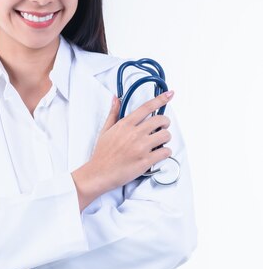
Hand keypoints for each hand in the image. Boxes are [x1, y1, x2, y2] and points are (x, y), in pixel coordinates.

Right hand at [72, 90, 173, 209]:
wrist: (99, 173)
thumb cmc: (102, 153)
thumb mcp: (106, 130)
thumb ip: (113, 113)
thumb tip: (116, 99)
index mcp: (125, 124)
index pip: (147, 107)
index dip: (160, 99)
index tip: (169, 94)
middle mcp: (135, 134)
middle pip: (161, 120)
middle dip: (165, 122)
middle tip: (162, 127)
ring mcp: (141, 147)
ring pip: (166, 135)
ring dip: (166, 138)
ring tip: (160, 142)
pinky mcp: (146, 161)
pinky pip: (165, 152)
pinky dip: (166, 152)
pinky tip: (159, 153)